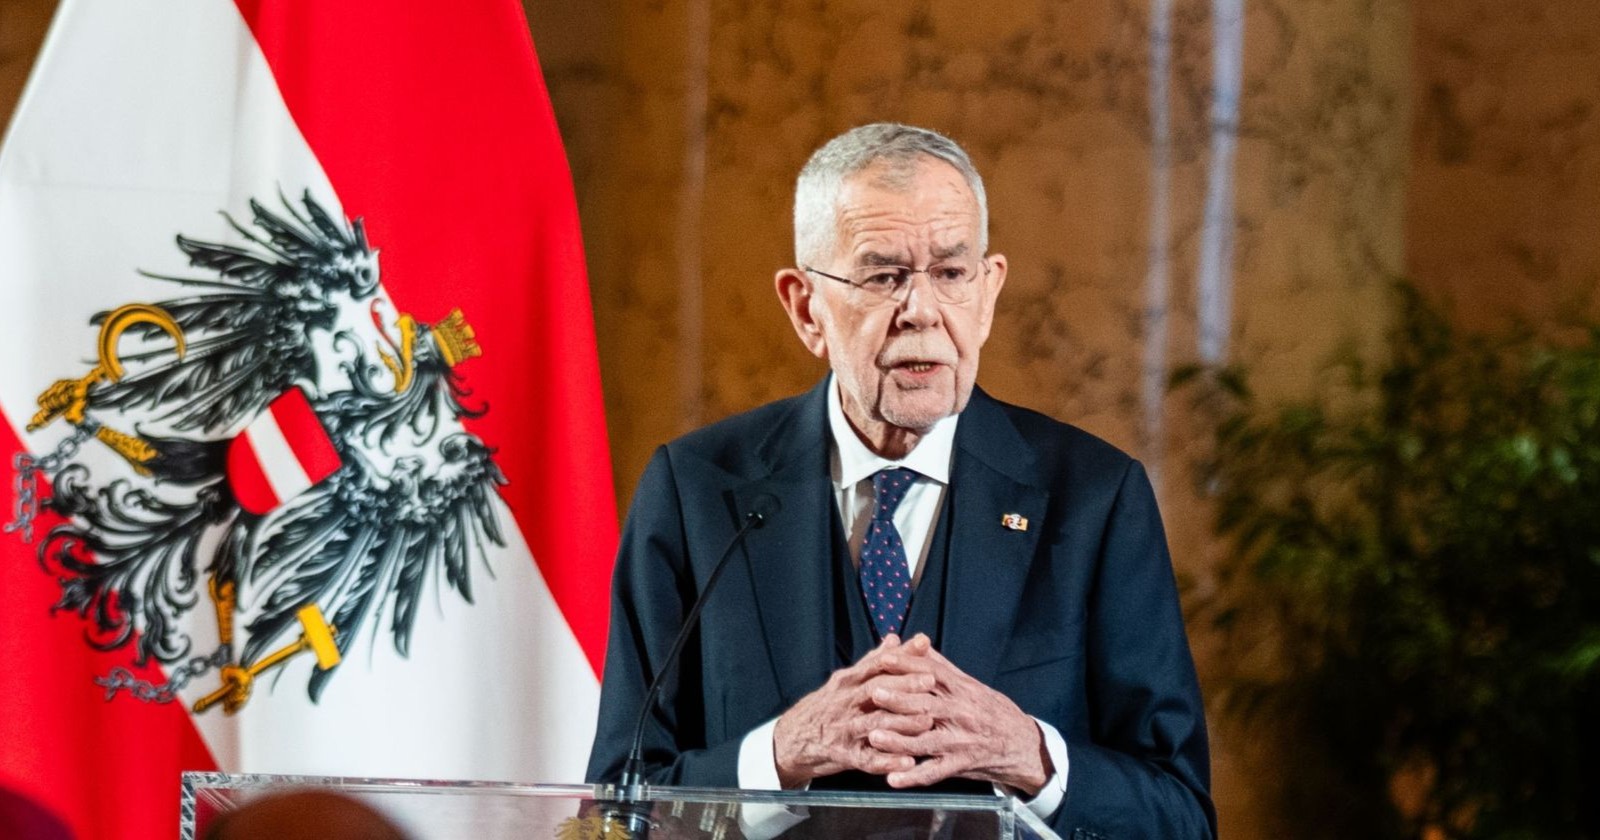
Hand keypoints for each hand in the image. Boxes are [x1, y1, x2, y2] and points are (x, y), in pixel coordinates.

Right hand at [771, 634, 938, 787]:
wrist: (792, 739)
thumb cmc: (826, 707)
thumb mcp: (845, 682)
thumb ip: (872, 662)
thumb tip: (895, 638)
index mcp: (847, 681)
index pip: (876, 664)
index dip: (900, 655)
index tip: (924, 644)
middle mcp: (844, 702)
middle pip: (877, 689)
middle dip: (905, 685)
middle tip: (930, 681)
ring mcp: (843, 729)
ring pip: (876, 723)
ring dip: (902, 723)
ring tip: (927, 722)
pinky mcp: (843, 755)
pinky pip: (868, 759)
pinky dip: (888, 761)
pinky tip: (908, 763)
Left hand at [863, 637, 1051, 794]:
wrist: (1021, 744)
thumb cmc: (990, 710)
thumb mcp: (970, 685)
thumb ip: (942, 666)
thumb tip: (917, 641)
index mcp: (962, 690)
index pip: (932, 672)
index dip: (908, 665)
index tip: (884, 659)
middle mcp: (961, 713)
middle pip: (927, 705)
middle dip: (899, 700)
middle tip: (874, 694)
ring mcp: (960, 741)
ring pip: (926, 741)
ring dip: (899, 741)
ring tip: (874, 737)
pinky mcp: (961, 765)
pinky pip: (934, 772)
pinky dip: (913, 777)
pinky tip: (892, 779)